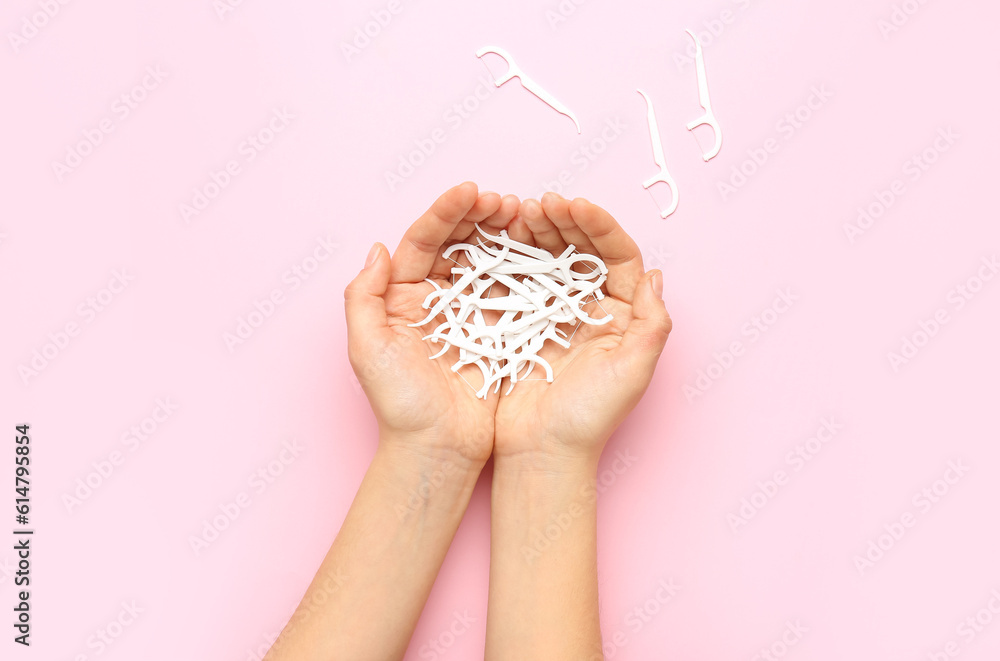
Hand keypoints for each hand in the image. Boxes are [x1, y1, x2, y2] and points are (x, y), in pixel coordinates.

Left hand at [344, 182, 520, 467]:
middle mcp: (436, 298)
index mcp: (402, 297)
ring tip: (525, 215)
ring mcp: (469, 312)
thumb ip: (363, 297)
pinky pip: (513, 289)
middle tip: (505, 202)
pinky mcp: (499, 330)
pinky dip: (526, 266)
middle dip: (479, 216)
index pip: (423, 241)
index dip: (445, 213)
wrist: (438, 448)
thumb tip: (378, 248)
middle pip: (457, 243)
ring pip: (487, 260)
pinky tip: (539, 248)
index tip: (470, 191)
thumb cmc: (400, 404)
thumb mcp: (368, 349)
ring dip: (505, 234)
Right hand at [494, 193, 672, 464]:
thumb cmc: (590, 418)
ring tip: (518, 212)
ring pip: (549, 259)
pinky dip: (509, 257)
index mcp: (622, 316)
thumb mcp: (632, 371)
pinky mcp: (521, 323)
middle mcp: (591, 309)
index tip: (574, 206)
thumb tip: (655, 274)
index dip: (598, 226)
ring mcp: (554, 314)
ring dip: (536, 232)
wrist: (541, 452)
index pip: (616, 257)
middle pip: (581, 251)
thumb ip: (651, 323)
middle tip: (541, 203)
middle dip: (564, 221)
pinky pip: (517, 280)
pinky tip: (498, 239)